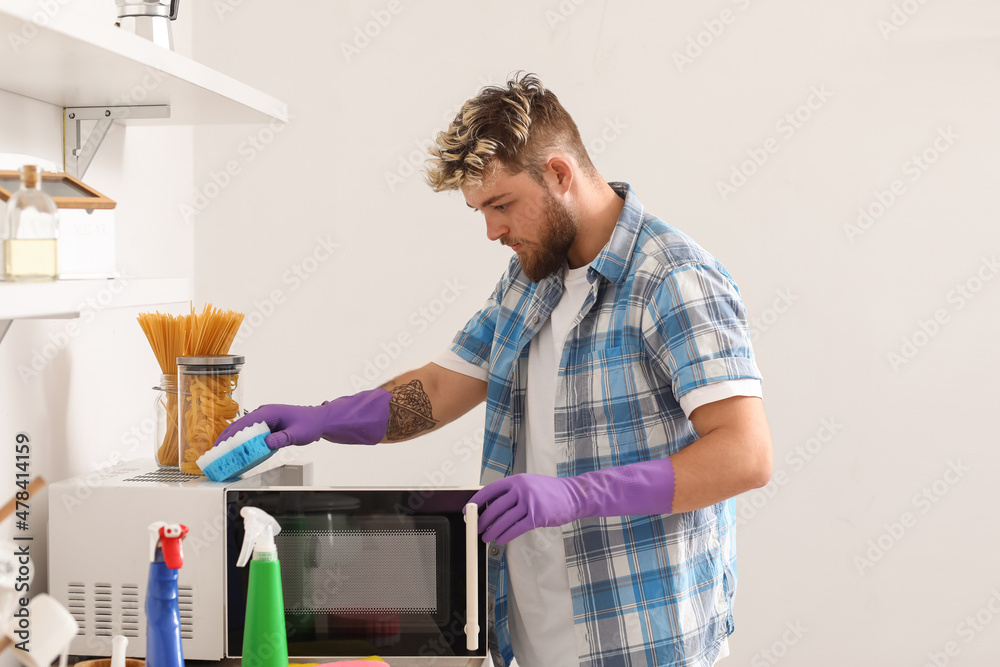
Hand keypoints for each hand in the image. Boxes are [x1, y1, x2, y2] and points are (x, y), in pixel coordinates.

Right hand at [212, 388, 391, 449]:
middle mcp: (264, 413)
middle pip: (240, 426)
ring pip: (245, 430)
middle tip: (215, 452)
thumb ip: (281, 439)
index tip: (220, 445)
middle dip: (227, 438)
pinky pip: (252, 434)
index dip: (230, 434)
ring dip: (234, 441)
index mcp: (268, 412)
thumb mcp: (296, 433)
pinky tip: (239, 452)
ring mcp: (265, 419)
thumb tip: (266, 443)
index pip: (244, 423)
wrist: (319, 421)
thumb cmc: (309, 424)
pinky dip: (244, 442)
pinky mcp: (268, 426)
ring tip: (223, 454)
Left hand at [468, 474, 579, 544]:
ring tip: (485, 537)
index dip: (476, 501)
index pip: (489, 490)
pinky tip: (500, 540)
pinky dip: (505, 536)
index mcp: (516, 480)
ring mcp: (529, 503)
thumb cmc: (551, 492)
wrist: (574, 495)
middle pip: (494, 507)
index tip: (469, 510)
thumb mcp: (529, 484)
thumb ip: (512, 492)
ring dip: (491, 531)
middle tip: (476, 528)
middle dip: (482, 520)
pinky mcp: (537, 517)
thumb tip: (491, 506)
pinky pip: (516, 529)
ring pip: (503, 520)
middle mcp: (521, 489)